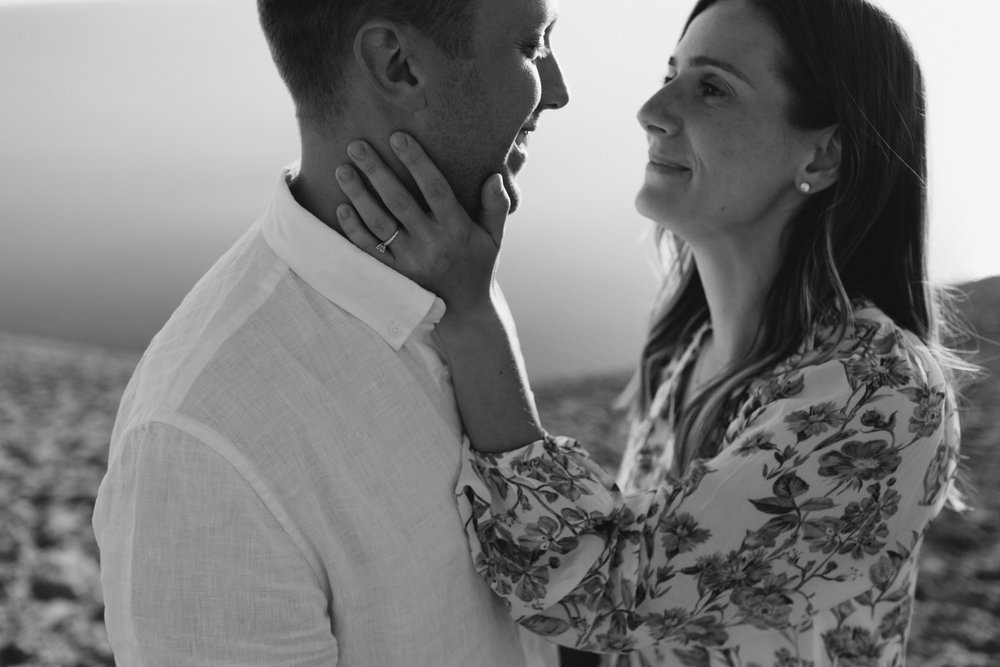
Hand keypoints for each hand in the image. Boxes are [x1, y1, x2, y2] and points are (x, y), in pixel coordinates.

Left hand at [334, 132, 510, 315]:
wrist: (465, 313)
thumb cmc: (478, 267)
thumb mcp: (494, 238)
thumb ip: (496, 206)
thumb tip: (493, 176)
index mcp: (456, 229)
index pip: (435, 188)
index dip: (417, 162)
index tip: (398, 137)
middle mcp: (432, 243)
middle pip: (399, 201)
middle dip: (376, 171)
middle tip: (356, 145)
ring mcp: (410, 261)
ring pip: (379, 223)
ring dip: (359, 195)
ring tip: (342, 170)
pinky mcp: (394, 275)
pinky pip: (369, 250)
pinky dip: (353, 229)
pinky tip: (341, 207)